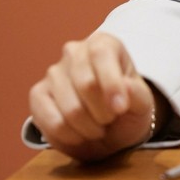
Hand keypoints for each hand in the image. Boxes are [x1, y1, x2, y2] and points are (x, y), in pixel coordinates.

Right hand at [28, 32, 157, 160]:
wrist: (109, 128)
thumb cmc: (126, 108)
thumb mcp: (142, 103)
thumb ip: (138, 95)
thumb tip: (126, 88)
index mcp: (103, 44)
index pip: (101, 54)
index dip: (111, 84)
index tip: (121, 109)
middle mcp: (74, 52)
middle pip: (86, 84)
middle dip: (103, 112)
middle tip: (110, 119)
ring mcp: (53, 73)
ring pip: (70, 108)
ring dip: (89, 128)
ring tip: (98, 127)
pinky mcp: (37, 95)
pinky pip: (50, 121)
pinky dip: (69, 135)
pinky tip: (79, 134)